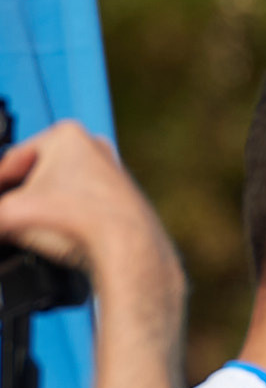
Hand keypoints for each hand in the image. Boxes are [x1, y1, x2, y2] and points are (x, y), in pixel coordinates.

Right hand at [0, 121, 181, 304]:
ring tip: (36, 227)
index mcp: (66, 135)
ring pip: (63, 190)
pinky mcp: (126, 199)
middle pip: (39, 174)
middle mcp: (95, 148)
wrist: (130, 253)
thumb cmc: (82, 224)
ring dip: (46, 207)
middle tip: (12, 214)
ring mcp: (114, 173)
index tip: (1, 199)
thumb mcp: (14, 213)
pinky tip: (64, 233)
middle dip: (21, 196)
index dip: (0, 184)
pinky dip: (71, 216)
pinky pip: (85, 205)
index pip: (13, 160)